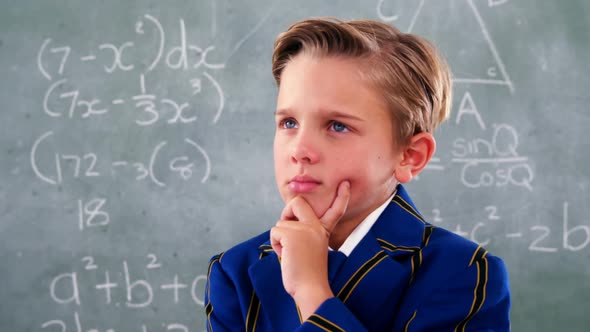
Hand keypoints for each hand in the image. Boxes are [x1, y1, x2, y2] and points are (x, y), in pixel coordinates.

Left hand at [270, 180, 349, 319]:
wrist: (311, 288)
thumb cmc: (308, 274)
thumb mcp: (311, 249)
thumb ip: (305, 235)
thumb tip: (287, 226)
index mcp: (324, 231)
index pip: (335, 211)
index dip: (341, 197)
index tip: (345, 184)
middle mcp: (316, 227)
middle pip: (297, 203)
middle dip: (287, 211)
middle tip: (286, 229)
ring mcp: (305, 230)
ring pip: (280, 223)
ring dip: (279, 239)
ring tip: (289, 254)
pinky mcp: (292, 235)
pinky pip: (275, 232)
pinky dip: (276, 245)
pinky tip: (285, 256)